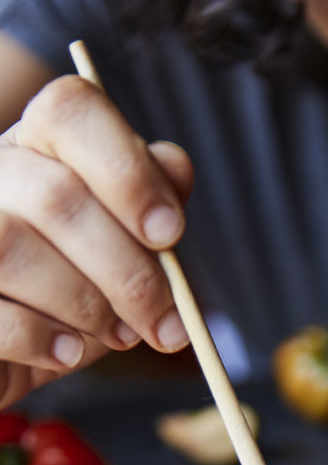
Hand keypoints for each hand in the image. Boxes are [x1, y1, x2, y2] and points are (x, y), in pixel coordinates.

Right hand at [0, 75, 193, 407]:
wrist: (14, 352)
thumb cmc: (72, 294)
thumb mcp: (121, 248)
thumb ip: (147, 206)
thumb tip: (174, 167)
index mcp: (36, 145)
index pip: (70, 111)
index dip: (127, 171)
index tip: (170, 233)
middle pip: (55, 196)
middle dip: (128, 272)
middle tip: (166, 324)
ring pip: (12, 248)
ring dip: (85, 305)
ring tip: (119, 336)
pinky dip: (42, 338)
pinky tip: (67, 352)